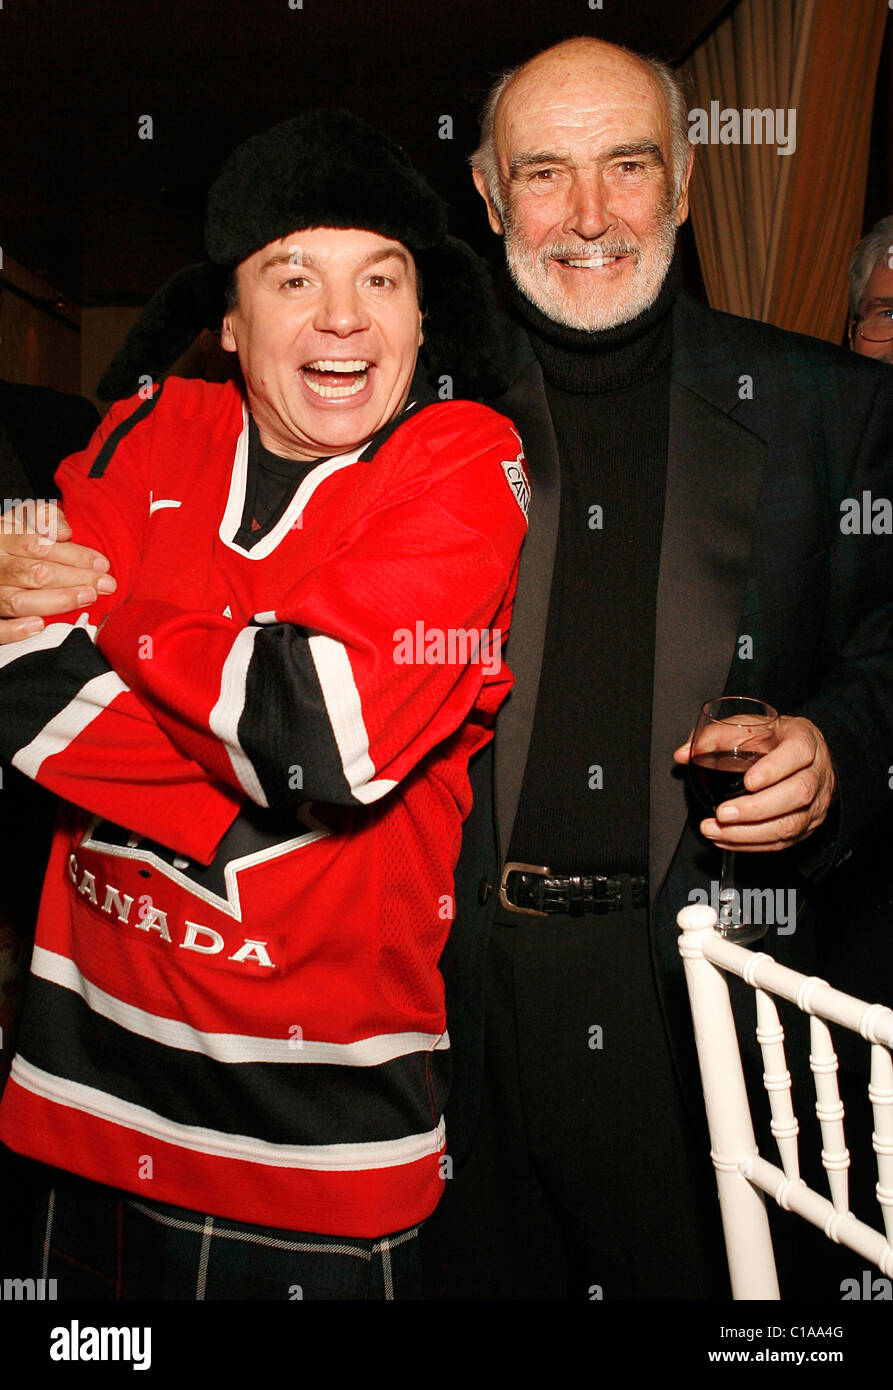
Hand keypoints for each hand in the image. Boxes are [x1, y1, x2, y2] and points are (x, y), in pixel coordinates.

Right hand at [0, 504, 114, 641]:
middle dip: (74, 579)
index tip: (102, 564)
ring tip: (88, 599)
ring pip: (18, 600)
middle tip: (104, 584)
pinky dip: (15, 630)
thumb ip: (46, 518)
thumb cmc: (17, 537)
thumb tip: (64, 532)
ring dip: (56, 601)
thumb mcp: (27, 517)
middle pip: (34, 574)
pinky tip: (39, 626)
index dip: (73, 556)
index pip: (38, 546)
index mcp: (2, 537)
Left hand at [674, 715, 835, 851]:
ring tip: (716, 830)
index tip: (747, 781)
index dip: (774, 769)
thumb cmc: (775, 740)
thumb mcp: (749, 726)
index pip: (798, 753)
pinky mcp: (808, 825)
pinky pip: (783, 841)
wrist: (805, 757)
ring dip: (749, 832)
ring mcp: (816, 802)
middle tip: (722, 813)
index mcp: (805, 740)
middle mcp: (817, 773)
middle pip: (797, 794)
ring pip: (791, 824)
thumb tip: (684, 753)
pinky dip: (752, 844)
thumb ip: (715, 736)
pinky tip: (727, 839)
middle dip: (756, 809)